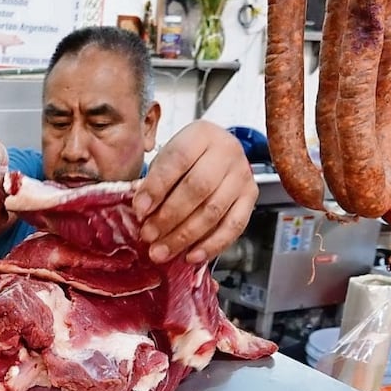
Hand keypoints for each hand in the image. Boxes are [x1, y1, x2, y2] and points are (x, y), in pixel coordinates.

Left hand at [132, 120, 256, 263]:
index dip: (157, 187)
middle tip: (149, 235)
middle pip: (198, 188)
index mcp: (201, 135)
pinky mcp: (251, 197)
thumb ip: (154, 181)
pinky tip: (192, 256)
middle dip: (169, 216)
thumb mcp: (166, 159)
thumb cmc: (186, 159)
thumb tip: (142, 210)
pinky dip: (212, 245)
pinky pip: (234, 226)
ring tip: (162, 250)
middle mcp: (227, 151)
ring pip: (214, 211)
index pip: (178, 160)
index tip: (139, 210)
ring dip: (185, 236)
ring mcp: (242, 175)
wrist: (217, 154)